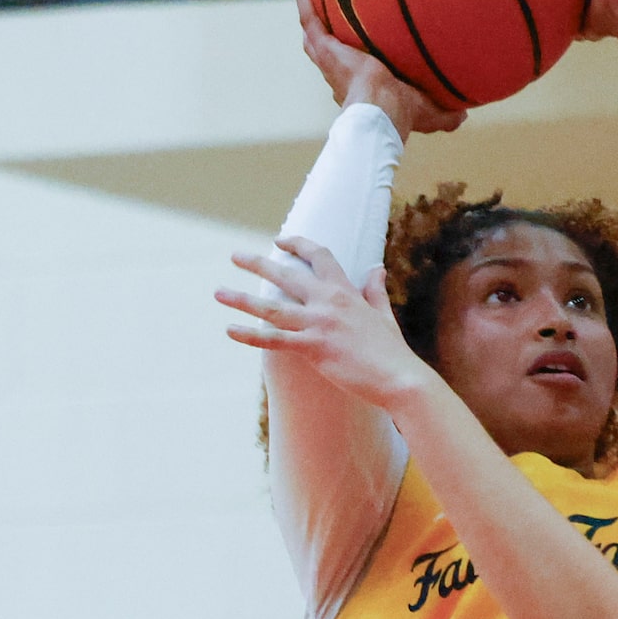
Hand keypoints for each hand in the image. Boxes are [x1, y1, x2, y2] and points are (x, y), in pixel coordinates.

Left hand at [220, 236, 437, 410]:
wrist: (399, 378)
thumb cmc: (392, 350)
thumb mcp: (383, 314)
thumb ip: (375, 291)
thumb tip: (377, 269)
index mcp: (346, 290)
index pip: (318, 255)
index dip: (298, 244)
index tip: (279, 240)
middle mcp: (329, 301)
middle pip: (286, 275)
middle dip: (257, 263)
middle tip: (234, 256)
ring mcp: (319, 324)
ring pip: (271, 307)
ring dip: (241, 299)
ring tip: (218, 292)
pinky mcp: (313, 348)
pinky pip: (274, 340)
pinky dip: (250, 335)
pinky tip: (230, 330)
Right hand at [293, 0, 463, 137]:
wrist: (382, 111)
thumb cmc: (404, 115)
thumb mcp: (430, 113)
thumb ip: (447, 114)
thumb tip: (464, 116)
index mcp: (361, 86)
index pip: (354, 68)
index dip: (356, 56)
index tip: (362, 44)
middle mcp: (341, 72)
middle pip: (328, 47)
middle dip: (325, 31)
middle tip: (327, 9)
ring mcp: (329, 58)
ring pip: (314, 30)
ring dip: (309, 8)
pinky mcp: (324, 47)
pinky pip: (309, 17)